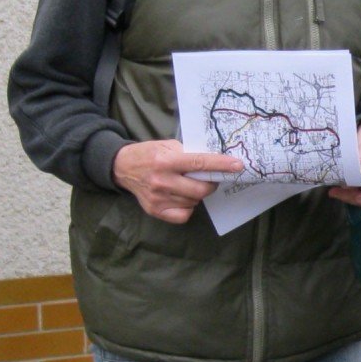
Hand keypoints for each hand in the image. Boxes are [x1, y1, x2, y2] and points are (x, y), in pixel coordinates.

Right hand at [113, 140, 241, 223]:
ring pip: (193, 202)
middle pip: (200, 189)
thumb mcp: (168, 146)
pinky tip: (181, 197)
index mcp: (166, 161)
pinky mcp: (155, 211)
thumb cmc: (150, 154)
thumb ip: (189, 153)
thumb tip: (215, 161)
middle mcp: (162, 181)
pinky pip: (184, 215)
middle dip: (210, 184)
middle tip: (208, 178)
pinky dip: (188, 207)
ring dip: (196, 194)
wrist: (122, 167)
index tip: (238, 166)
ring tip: (186, 184)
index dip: (221, 165)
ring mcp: (158, 198)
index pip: (199, 163)